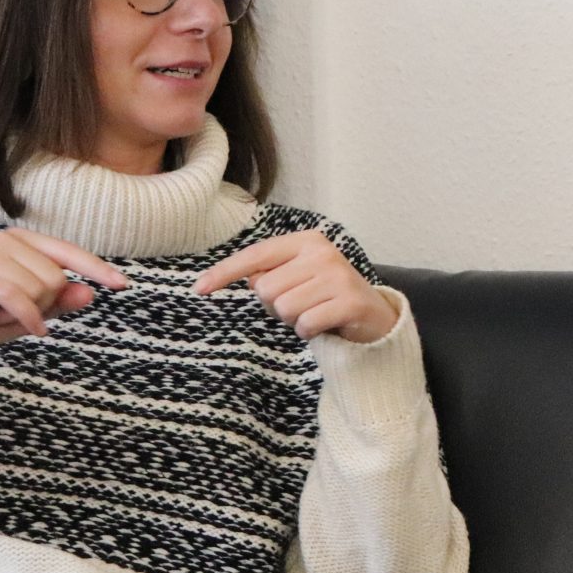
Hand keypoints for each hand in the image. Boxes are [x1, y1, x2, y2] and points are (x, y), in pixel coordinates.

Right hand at [0, 229, 128, 374]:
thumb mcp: (34, 313)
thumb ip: (60, 301)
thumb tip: (89, 292)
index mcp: (22, 241)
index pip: (69, 252)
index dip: (97, 269)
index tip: (123, 285)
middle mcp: (3, 239)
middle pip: (56, 278)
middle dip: (44, 305)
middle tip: (16, 314)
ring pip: (39, 289)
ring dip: (27, 314)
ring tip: (2, 315)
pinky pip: (17, 297)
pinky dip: (28, 318)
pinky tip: (32, 331)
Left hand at [193, 229, 397, 343]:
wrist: (374, 316)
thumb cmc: (325, 296)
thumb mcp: (296, 278)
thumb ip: (269, 274)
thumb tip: (252, 280)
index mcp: (306, 241)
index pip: (255, 255)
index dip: (225, 273)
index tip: (199, 288)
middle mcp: (322, 252)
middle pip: (266, 289)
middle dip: (276, 306)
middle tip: (302, 305)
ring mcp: (337, 276)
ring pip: (283, 308)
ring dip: (294, 319)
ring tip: (314, 312)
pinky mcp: (349, 301)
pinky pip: (305, 324)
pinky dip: (309, 331)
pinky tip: (324, 324)